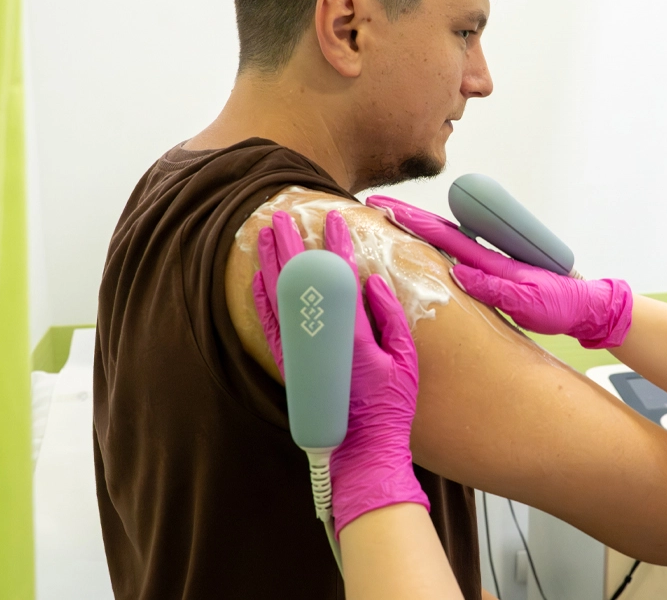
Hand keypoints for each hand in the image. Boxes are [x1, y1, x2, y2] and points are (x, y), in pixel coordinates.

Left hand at [251, 209, 427, 536]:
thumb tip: (372, 282)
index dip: (335, 247)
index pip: (341, 280)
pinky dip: (264, 300)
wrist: (362, 450)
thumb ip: (390, 318)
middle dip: (290, 246)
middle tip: (282, 216)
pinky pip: (271, 327)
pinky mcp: (290, 368)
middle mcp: (320, 343)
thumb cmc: (391, 408)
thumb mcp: (405, 361)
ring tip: (267, 235)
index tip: (333, 220)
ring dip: (271, 265)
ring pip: (279, 300)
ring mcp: (301, 356)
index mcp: (353, 337)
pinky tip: (260, 279)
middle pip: (300, 284)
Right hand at [366, 195, 633, 348]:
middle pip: (439, 232)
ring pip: (446, 242)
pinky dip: (434, 247)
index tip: (386, 208)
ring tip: (390, 219)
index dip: (413, 222)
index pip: (443, 236)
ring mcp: (488, 264)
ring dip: (418, 229)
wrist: (584, 307)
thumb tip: (460, 273)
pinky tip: (421, 246)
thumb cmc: (561, 304)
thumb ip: (496, 287)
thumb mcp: (530, 301)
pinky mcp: (492, 274)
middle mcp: (486, 257)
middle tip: (376, 205)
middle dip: (407, 218)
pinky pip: (456, 257)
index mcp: (491, 260)